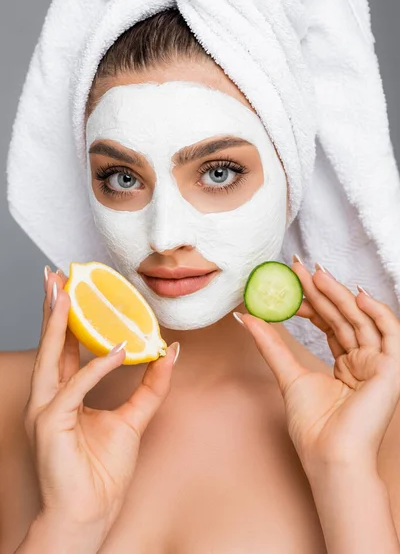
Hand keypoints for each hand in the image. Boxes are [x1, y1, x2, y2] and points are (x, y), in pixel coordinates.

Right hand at [24, 268, 178, 537]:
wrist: (90, 514)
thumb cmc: (102, 472)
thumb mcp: (133, 419)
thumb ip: (150, 386)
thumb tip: (170, 352)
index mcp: (64, 395)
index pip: (65, 347)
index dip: (69, 318)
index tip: (74, 288)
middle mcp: (49, 397)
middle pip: (51, 343)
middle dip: (53, 308)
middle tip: (57, 276)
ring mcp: (45, 410)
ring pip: (51, 356)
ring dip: (57, 322)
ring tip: (66, 292)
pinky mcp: (49, 424)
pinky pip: (76, 387)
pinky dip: (97, 366)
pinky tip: (118, 348)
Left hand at [237, 258, 399, 473]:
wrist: (329, 455)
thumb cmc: (313, 426)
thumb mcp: (288, 374)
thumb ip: (271, 344)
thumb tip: (246, 317)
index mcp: (345, 365)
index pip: (330, 324)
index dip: (312, 301)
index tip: (291, 282)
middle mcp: (364, 362)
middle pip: (342, 318)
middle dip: (321, 291)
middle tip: (299, 269)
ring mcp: (378, 365)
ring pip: (360, 321)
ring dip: (340, 296)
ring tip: (316, 275)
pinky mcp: (390, 370)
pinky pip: (389, 333)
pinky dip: (377, 312)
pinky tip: (357, 294)